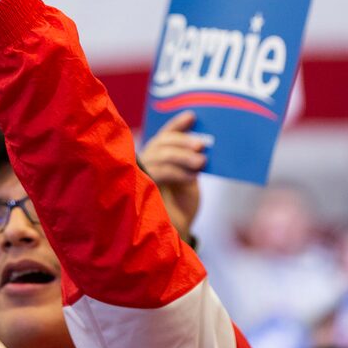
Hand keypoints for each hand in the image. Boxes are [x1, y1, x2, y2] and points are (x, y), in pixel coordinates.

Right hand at [139, 112, 208, 243]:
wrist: (177, 232)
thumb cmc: (183, 204)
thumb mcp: (191, 178)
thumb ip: (192, 162)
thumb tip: (204, 144)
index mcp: (159, 155)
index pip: (166, 134)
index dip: (177, 124)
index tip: (192, 115)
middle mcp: (148, 162)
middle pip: (162, 142)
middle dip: (182, 140)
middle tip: (202, 144)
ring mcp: (143, 175)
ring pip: (161, 155)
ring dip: (182, 156)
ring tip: (202, 161)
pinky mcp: (143, 189)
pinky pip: (159, 173)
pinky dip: (178, 172)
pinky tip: (192, 177)